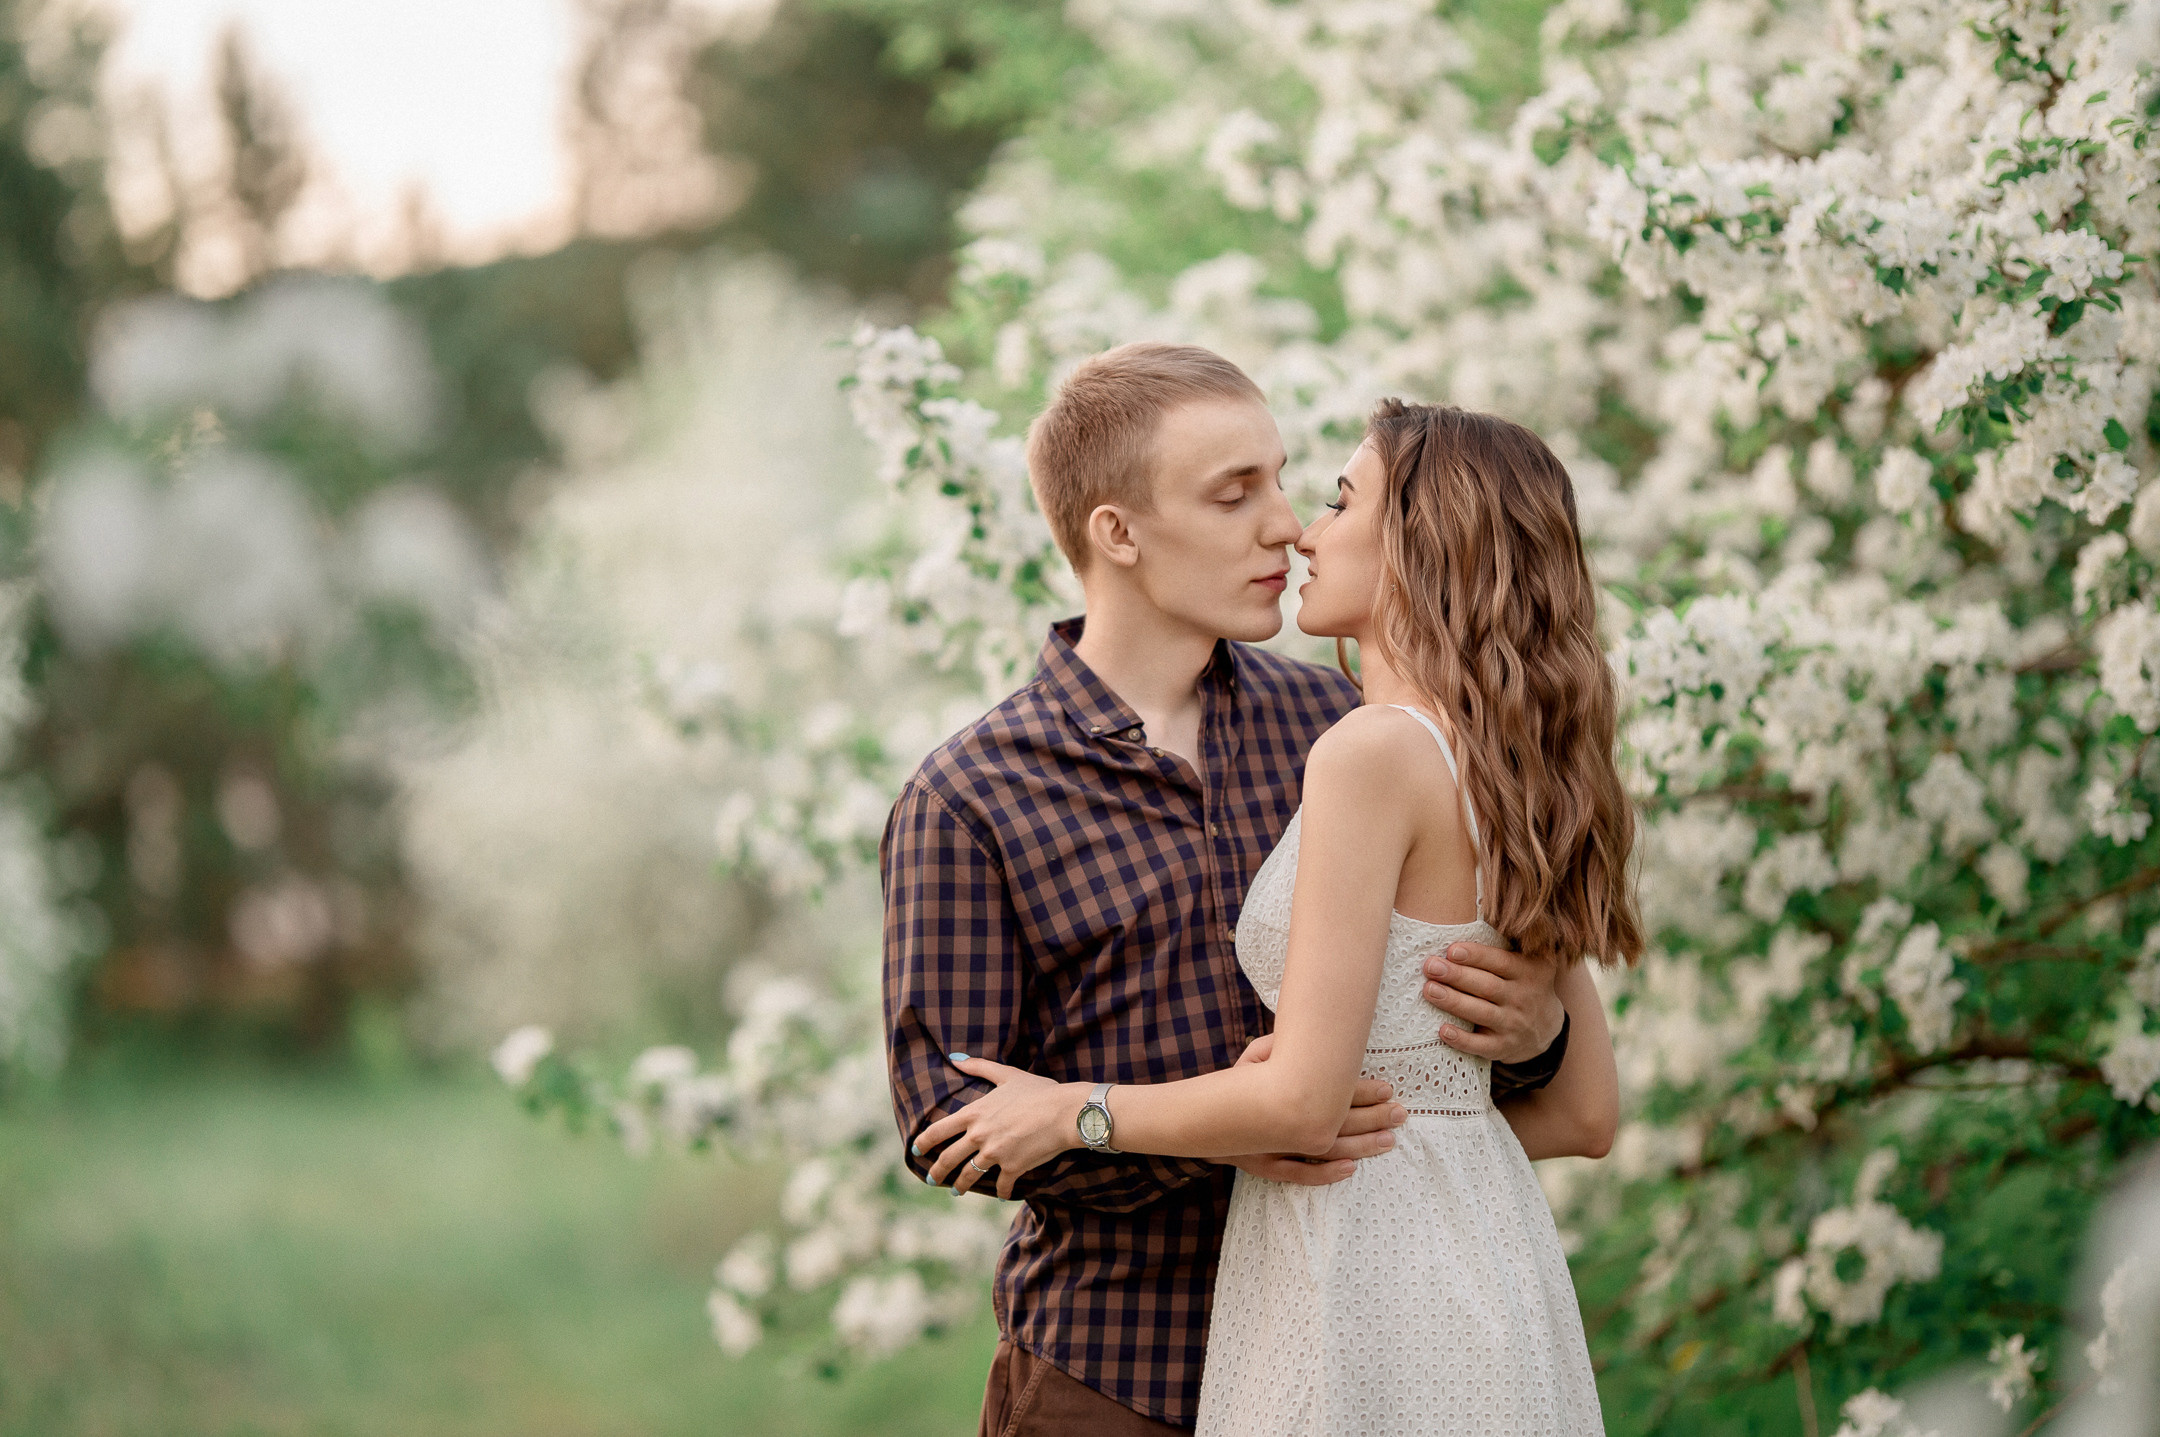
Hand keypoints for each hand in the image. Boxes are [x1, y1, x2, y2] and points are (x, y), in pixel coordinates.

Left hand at [916, 1055, 1085, 1198]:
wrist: (1065, 1112)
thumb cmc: (1038, 1091)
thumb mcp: (1007, 1074)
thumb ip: (979, 1067)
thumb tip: (955, 1058)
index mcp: (974, 1113)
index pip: (939, 1130)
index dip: (924, 1142)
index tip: (916, 1150)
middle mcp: (979, 1135)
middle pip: (949, 1158)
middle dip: (937, 1172)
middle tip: (932, 1180)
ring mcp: (994, 1154)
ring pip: (970, 1175)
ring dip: (961, 1185)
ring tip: (957, 1191)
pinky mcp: (1012, 1168)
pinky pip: (1001, 1185)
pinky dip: (1000, 1192)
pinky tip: (1000, 1195)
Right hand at [1223, 1033, 1405, 1186]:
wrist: (1197, 1118)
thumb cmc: (1234, 1084)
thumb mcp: (1253, 1057)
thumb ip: (1280, 1047)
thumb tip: (1307, 1038)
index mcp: (1282, 1091)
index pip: (1330, 1091)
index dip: (1361, 1091)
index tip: (1387, 1088)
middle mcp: (1281, 1122)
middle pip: (1335, 1120)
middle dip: (1372, 1117)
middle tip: (1400, 1113)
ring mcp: (1274, 1148)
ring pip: (1326, 1149)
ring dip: (1361, 1145)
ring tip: (1389, 1141)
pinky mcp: (1267, 1166)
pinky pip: (1301, 1174)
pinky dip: (1327, 1173)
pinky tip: (1351, 1169)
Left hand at [1421, 940, 1563, 1063]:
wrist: (1546, 1028)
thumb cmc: (1524, 984)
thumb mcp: (1531, 961)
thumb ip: (1511, 941)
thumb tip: (1483, 913)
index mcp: (1529, 971)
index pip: (1500, 962)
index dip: (1476, 956)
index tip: (1452, 950)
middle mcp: (1523, 998)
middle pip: (1487, 986)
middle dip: (1457, 976)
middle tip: (1430, 966)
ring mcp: (1514, 1024)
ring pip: (1481, 1013)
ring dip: (1454, 1002)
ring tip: (1429, 990)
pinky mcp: (1504, 1047)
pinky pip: (1481, 1046)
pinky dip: (1462, 1039)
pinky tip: (1442, 1030)